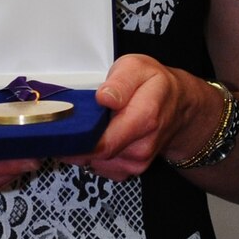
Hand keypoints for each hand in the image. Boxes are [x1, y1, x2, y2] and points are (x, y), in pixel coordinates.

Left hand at [72, 53, 208, 180]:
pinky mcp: (128, 171)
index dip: (76, 139)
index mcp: (144, 118)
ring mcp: (136, 163)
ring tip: (91, 124)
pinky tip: (99, 136)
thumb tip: (105, 98)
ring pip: (92, 163)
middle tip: (71, 120)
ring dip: (84, 146)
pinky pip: (98, 167)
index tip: (60, 130)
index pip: (104, 144)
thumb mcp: (137, 67)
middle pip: (93, 155)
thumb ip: (120, 82)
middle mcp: (141, 147)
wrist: (178, 106)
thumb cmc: (154, 85)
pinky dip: (92, 154)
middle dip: (76, 140)